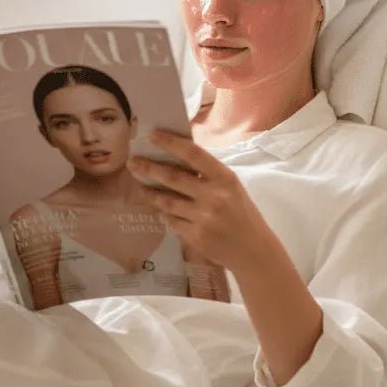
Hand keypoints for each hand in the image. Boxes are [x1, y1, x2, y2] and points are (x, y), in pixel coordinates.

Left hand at [127, 129, 274, 275]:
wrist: (253, 250)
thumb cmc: (242, 213)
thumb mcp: (232, 188)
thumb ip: (209, 175)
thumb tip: (177, 159)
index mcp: (225, 178)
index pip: (193, 154)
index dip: (171, 143)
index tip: (153, 135)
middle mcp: (214, 196)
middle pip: (173, 177)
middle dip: (149, 168)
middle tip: (132, 162)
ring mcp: (203, 217)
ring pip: (167, 201)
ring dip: (150, 193)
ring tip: (141, 187)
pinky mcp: (195, 236)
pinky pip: (171, 221)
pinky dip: (164, 215)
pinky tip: (162, 211)